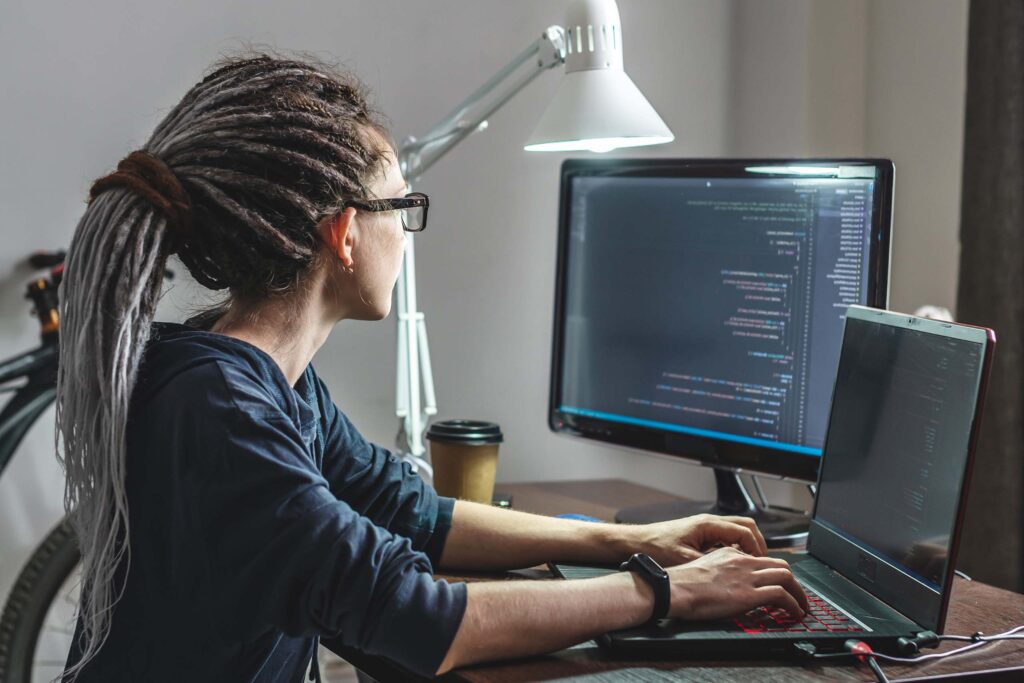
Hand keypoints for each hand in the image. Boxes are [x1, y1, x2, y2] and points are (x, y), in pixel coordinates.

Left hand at [631, 513, 767, 565]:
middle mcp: (708, 522)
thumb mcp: (685, 560)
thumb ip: (710, 564)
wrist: (635, 543)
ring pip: (736, 531)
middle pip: (745, 526)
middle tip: (760, 563)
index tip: (760, 564)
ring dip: (745, 546)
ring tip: (749, 566)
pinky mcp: (699, 535)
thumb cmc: (655, 547)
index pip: (745, 531)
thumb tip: (731, 574)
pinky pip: (724, 538)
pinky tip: (730, 564)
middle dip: (757, 544)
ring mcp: (704, 527)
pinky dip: (734, 548)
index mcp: (708, 524)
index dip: (756, 548)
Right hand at [667, 547, 808, 620]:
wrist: (675, 588)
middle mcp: (743, 562)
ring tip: (802, 606)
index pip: (762, 559)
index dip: (775, 572)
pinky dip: (794, 604)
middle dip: (793, 581)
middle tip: (797, 594)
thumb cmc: (681, 583)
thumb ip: (720, 571)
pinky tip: (795, 613)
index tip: (779, 583)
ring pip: (786, 577)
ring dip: (799, 593)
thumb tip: (726, 584)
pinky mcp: (749, 594)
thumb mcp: (703, 567)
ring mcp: (747, 577)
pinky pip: (781, 595)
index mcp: (730, 554)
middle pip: (780, 565)